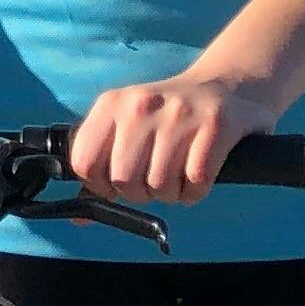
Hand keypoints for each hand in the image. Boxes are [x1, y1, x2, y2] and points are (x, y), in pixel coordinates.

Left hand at [69, 68, 283, 206]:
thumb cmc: (167, 117)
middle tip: (151, 184)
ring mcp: (179, 114)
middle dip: (138, 194)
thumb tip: (79, 218)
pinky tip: (196, 179)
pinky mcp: (215, 125)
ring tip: (176, 178)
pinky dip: (194, 192)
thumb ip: (100, 167)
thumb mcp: (126, 128)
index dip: (99, 186)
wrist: (225, 87)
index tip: (115, 187)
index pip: (85, 162)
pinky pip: (196, 182)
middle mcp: (141, 105)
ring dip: (169, 194)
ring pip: (159, 184)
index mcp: (111, 104)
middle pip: (123, 179)